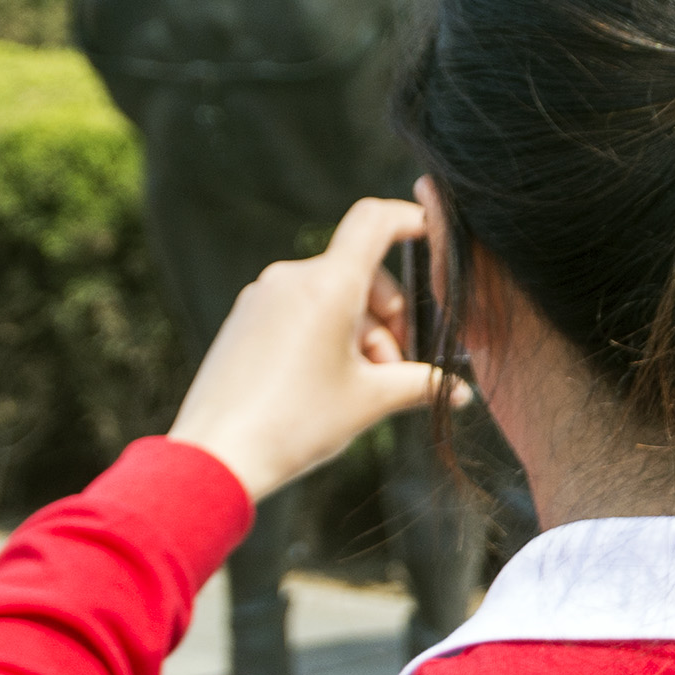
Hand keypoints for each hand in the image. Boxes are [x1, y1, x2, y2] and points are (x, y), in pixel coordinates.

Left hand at [169, 197, 459, 502]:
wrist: (216, 455)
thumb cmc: (296, 424)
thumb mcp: (370, 402)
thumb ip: (420, 384)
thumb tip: (458, 390)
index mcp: (327, 284)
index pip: (374, 221)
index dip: (409, 219)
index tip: (431, 236)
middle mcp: (291, 278)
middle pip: (359, 274)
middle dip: (388, 318)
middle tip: (396, 370)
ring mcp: (262, 297)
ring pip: (330, 298)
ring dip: (358, 334)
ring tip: (360, 388)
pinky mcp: (243, 318)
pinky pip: (298, 311)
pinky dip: (324, 335)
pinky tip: (324, 383)